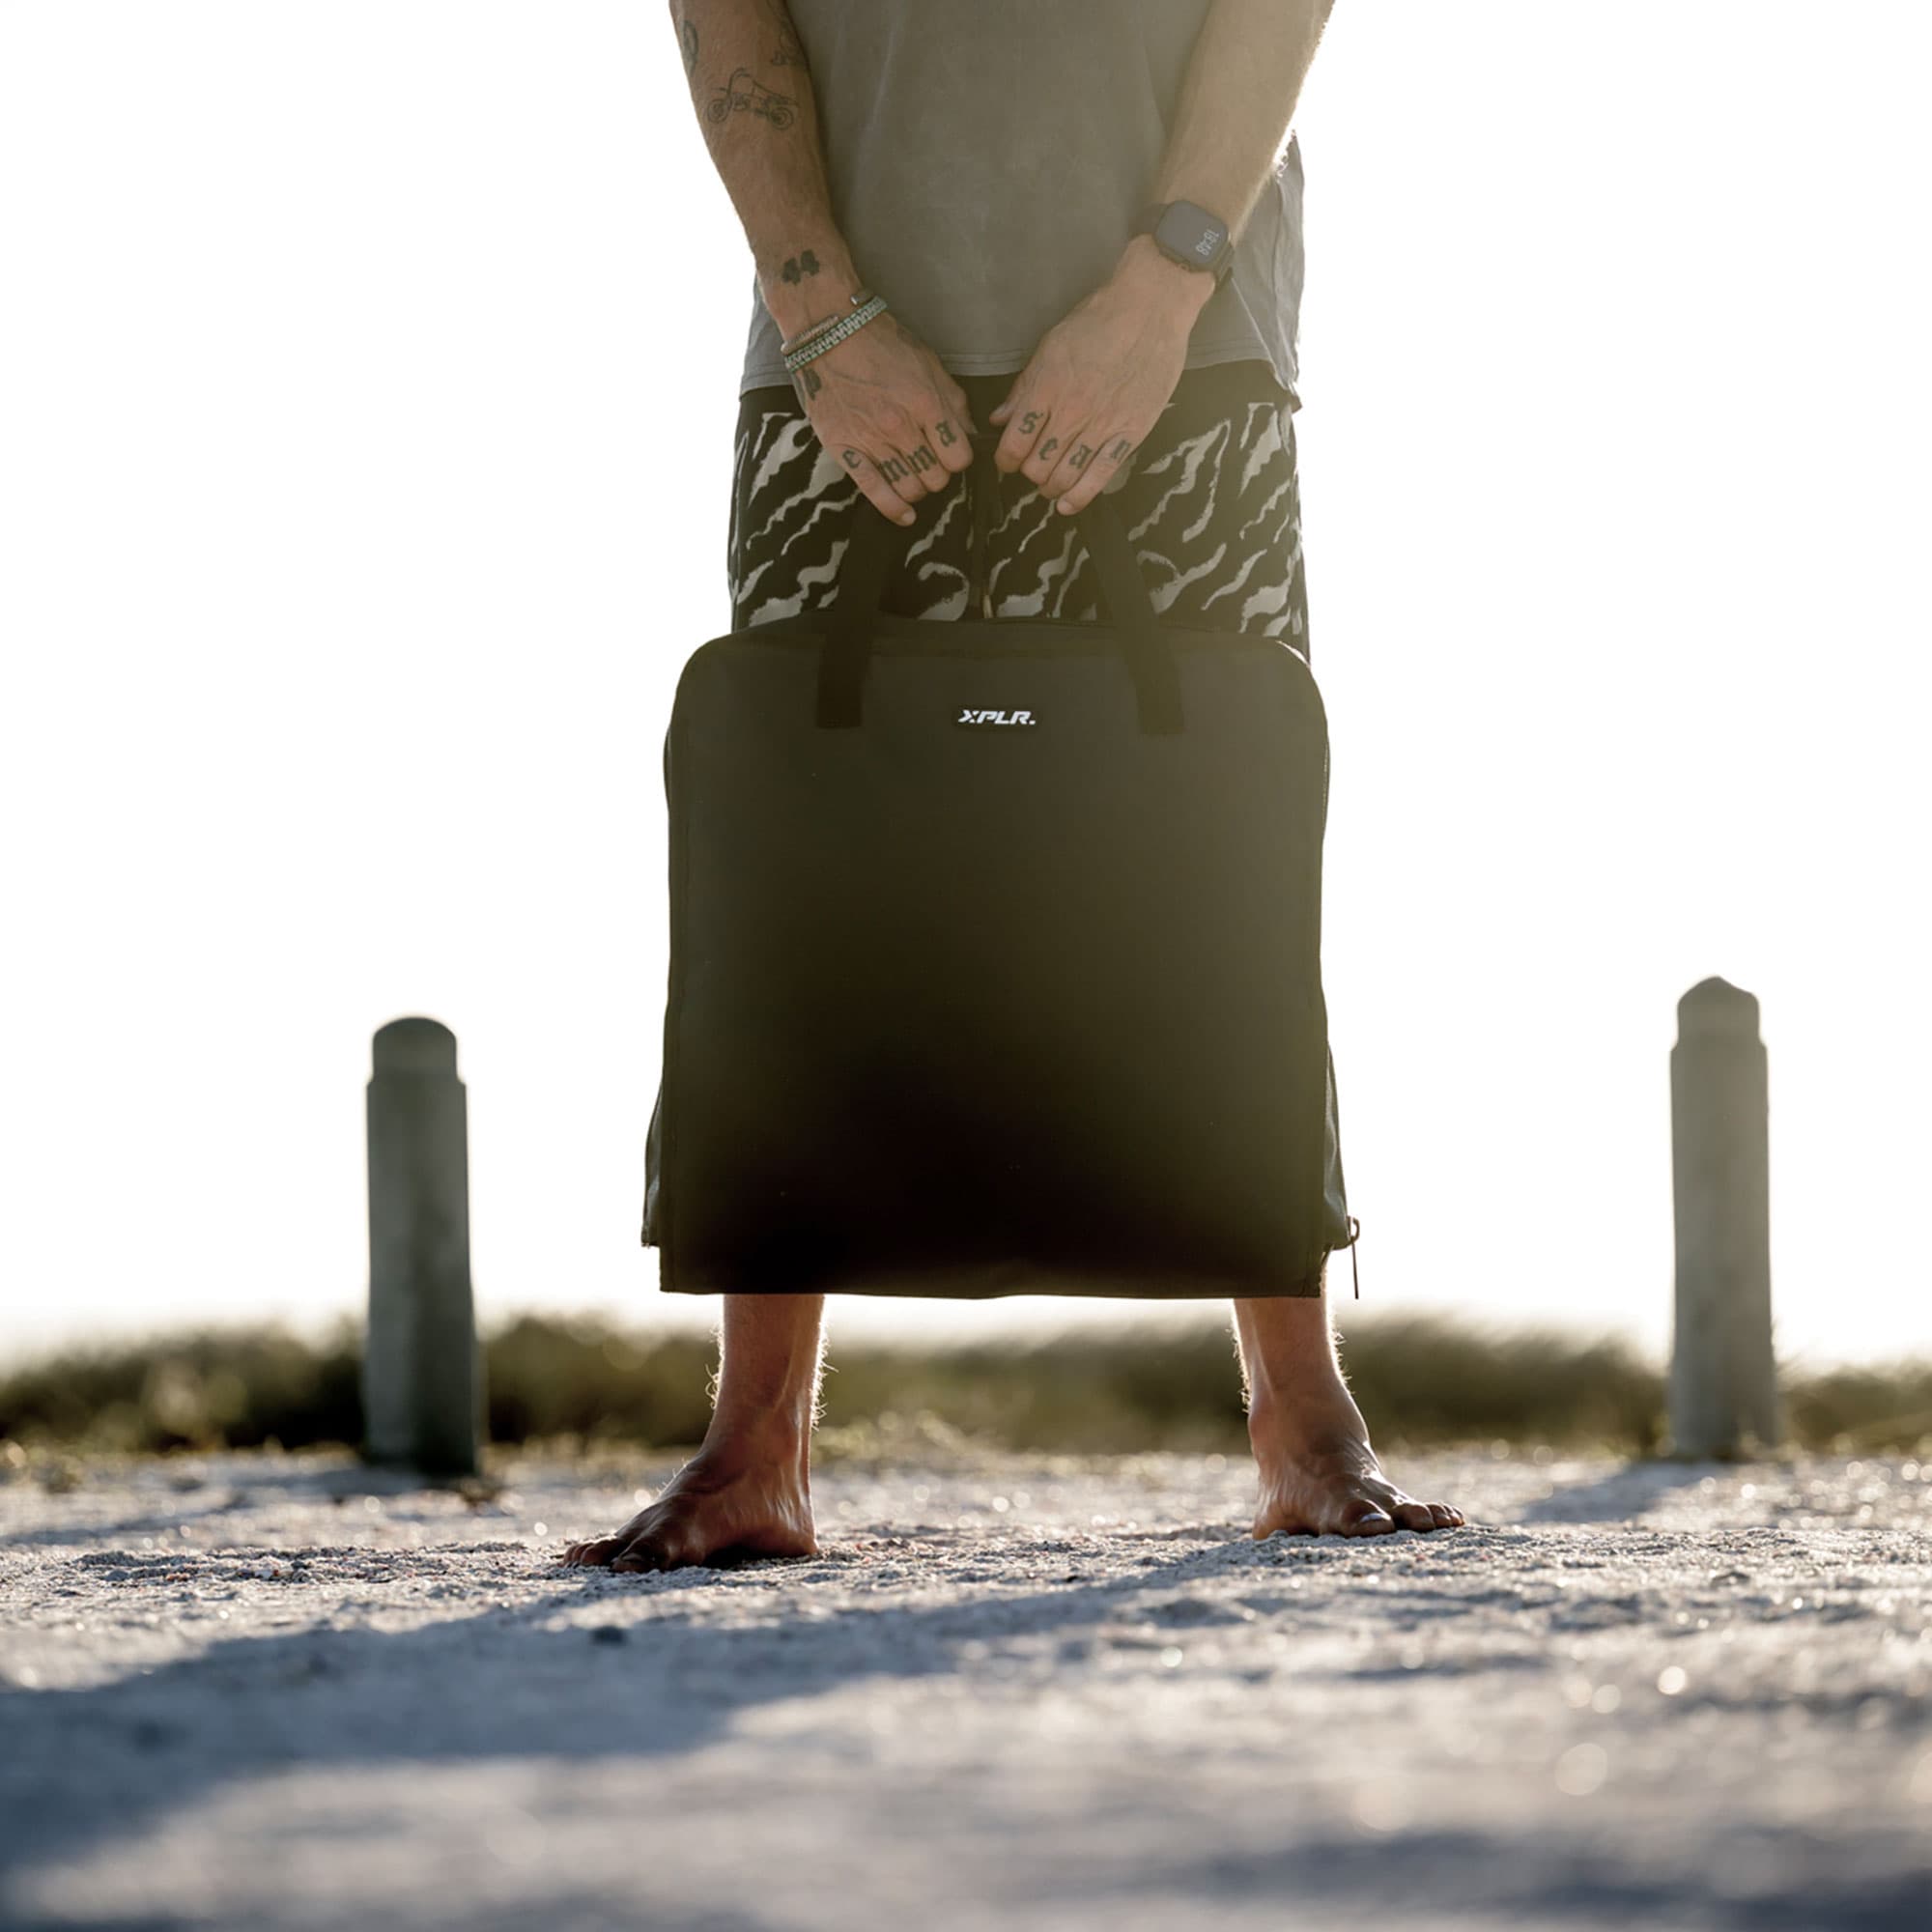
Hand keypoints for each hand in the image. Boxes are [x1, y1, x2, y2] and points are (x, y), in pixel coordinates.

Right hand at [791, 311, 976, 525]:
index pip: (958, 457)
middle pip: (937, 477)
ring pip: (911, 488)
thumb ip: (952, 401)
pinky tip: (905, 515)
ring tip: (915, 474)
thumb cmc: (881, 342)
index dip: (960, 457)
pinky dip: (893, 508)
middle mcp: (899, 426)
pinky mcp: (844, 448)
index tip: (953, 450)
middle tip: (932, 460)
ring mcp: (870, 440)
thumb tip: (970, 434)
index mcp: (925, 403)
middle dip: (940, 473)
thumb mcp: (928, 362)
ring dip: (920, 488)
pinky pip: (874, 490)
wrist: (829, 331)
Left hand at [988, 239, 1213, 516]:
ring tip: (1050, 483)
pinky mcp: (1129, 434)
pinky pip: (1100, 476)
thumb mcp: (1050, 346)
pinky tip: (1068, 505)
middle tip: (1033, 466)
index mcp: (1046, 390)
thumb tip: (1000, 419)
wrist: (1150, 309)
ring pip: (1064, 477)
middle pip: (1036, 466)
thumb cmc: (1098, 321)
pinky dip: (1079, 497)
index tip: (1008, 459)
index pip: (1014, 444)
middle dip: (1028, 473)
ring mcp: (1101, 426)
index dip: (1005, 459)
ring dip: (1051, 487)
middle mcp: (1070, 413)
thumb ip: (1024, 388)